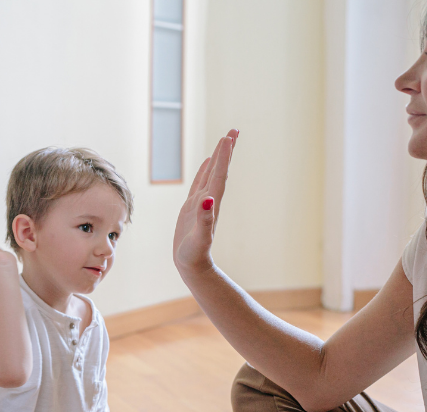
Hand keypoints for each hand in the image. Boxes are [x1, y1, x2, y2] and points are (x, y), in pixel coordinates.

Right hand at [173, 129, 238, 277]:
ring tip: (224, 140)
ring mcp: (201, 203)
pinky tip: (208, 162)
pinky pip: (200, 183)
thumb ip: (205, 220)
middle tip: (234, 130)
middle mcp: (209, 200)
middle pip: (220, 170)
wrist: (193, 266)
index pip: (219, 175)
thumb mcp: (200, 238)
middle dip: (226, 151)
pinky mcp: (192, 208)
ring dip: (218, 158)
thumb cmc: (195, 255)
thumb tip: (208, 200)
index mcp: (211, 204)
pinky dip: (205, 170)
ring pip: (211, 174)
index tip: (229, 137)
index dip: (224, 156)